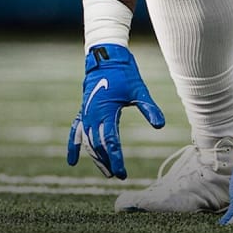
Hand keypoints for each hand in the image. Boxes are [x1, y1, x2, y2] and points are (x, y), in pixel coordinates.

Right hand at [66, 44, 164, 178]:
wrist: (107, 57)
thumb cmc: (125, 74)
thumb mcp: (139, 91)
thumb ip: (149, 109)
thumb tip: (160, 125)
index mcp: (105, 111)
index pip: (110, 142)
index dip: (116, 159)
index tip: (122, 173)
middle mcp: (92, 115)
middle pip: (98, 145)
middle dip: (107, 161)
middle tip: (117, 175)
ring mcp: (85, 114)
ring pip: (87, 141)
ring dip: (95, 157)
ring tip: (105, 171)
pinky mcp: (83, 111)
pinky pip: (75, 132)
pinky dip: (73, 146)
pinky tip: (71, 161)